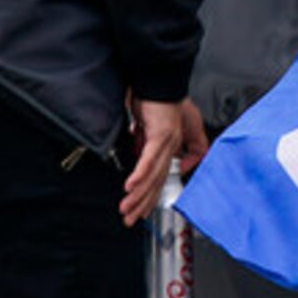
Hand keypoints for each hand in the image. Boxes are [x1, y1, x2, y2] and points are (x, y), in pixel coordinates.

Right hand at [120, 92, 209, 227]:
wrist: (158, 78)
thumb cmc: (156, 96)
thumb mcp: (149, 124)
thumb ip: (144, 140)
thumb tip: (137, 153)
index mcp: (168, 146)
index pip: (159, 177)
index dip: (149, 196)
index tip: (140, 210)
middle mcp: (171, 147)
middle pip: (157, 182)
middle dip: (142, 204)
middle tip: (131, 220)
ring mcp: (168, 142)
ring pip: (152, 176)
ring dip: (138, 195)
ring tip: (126, 210)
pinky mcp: (161, 134)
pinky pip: (149, 160)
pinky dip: (140, 175)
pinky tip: (130, 187)